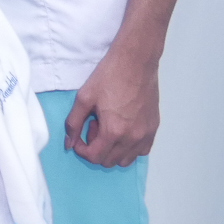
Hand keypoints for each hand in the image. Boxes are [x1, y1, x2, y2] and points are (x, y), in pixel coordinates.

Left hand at [66, 47, 160, 166]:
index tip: (79, 136)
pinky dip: (130, 147)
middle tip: (94, 125)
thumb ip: (73, 124)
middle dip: (96, 148)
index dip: (81, 149)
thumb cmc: (109, 76)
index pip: (94, 157)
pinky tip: (123, 129)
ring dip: (112, 150)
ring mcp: (146, 134)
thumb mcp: (84, 98)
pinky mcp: (154, 128)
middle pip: (109, 161)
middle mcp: (132, 138)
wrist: (135, 62)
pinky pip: (142, 151)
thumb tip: (69, 143)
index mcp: (113, 131)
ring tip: (108, 126)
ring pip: (126, 159)